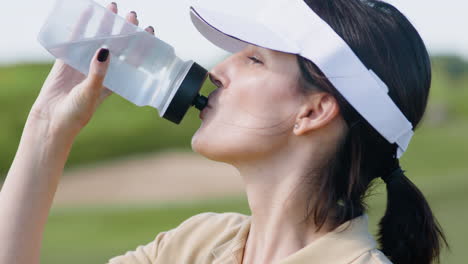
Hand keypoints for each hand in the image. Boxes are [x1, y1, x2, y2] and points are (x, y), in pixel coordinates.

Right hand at [29, 2, 155, 137]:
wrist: (51, 120)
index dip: (140, 45)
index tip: (148, 31)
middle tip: (131, 15)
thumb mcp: (92, 92)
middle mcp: (102, 70)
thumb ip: (99, 72)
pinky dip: (81, 26)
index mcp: (115, 80)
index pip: (132, 58)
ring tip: (112, 7)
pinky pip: (75, 39)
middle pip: (117, 45)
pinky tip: (87, 12)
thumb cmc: (77, 113)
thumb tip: (106, 49)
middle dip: (124, 29)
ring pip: (97, 39)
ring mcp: (84, 63)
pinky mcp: (67, 60)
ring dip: (104, 24)